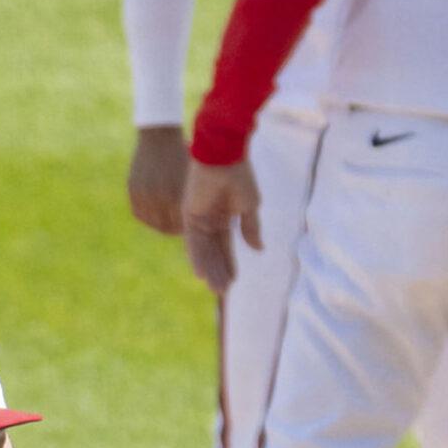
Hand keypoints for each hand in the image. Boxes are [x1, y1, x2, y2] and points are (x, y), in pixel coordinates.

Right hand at [128, 125, 191, 234]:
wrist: (159, 135)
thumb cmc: (181, 154)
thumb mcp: (191, 177)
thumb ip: (191, 200)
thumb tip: (194, 221)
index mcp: (177, 196)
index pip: (180, 226)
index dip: (184, 228)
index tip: (188, 226)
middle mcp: (160, 198)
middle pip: (165, 227)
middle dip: (172, 228)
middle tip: (177, 226)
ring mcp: (144, 194)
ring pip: (151, 222)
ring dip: (158, 223)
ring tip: (165, 220)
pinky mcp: (133, 189)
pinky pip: (139, 212)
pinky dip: (146, 215)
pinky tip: (154, 211)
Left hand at [181, 158, 260, 295]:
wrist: (224, 155)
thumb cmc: (240, 175)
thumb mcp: (250, 206)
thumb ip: (251, 228)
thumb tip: (259, 249)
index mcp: (225, 216)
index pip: (226, 246)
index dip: (229, 263)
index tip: (233, 281)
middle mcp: (210, 219)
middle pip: (213, 252)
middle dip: (219, 271)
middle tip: (223, 292)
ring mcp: (198, 217)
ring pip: (203, 250)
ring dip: (209, 269)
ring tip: (215, 288)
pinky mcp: (188, 214)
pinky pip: (192, 240)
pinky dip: (197, 257)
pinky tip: (201, 273)